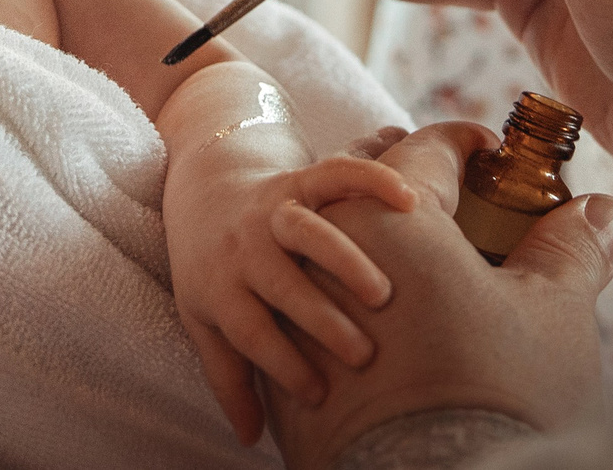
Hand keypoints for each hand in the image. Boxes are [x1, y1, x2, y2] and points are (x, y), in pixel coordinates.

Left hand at [167, 142, 419, 442]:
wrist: (204, 189)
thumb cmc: (212, 269)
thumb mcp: (205, 321)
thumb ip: (229, 378)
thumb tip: (252, 439)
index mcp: (222, 287)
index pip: (250, 331)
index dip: (281, 363)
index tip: (318, 395)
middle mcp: (245, 247)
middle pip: (280, 284)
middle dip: (320, 319)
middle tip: (362, 354)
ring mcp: (270, 210)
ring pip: (306, 229)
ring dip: (344, 259)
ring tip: (383, 294)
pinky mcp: (297, 179)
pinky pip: (333, 174)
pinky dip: (370, 180)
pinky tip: (409, 200)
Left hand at [266, 124, 612, 469]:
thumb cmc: (494, 393)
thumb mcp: (554, 310)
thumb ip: (575, 247)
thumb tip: (607, 212)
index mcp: (386, 214)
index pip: (426, 148)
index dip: (466, 144)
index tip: (492, 154)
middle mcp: (322, 246)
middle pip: (356, 184)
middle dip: (402, 179)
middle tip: (445, 193)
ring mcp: (291, 307)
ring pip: (317, 246)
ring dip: (358, 236)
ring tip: (403, 250)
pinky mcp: (278, 367)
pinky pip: (299, 311)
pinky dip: (330, 299)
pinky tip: (366, 317)